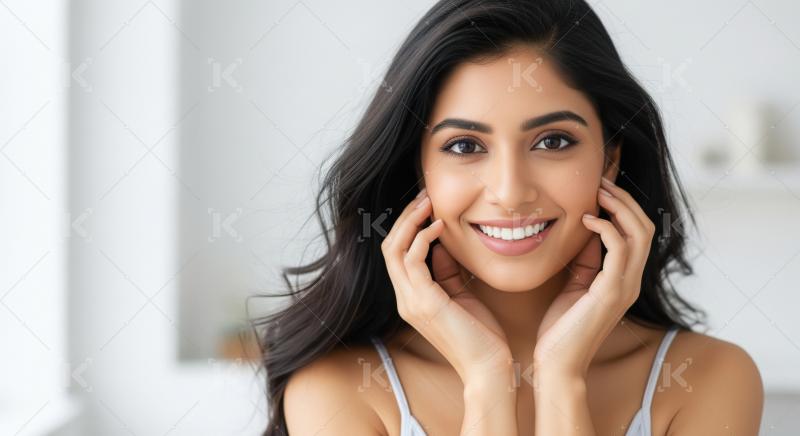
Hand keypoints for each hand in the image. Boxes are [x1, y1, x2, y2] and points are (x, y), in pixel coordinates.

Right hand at [381, 188, 512, 383]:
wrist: (488, 368)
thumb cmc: (482, 336)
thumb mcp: (461, 294)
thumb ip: (446, 270)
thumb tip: (442, 241)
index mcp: (412, 298)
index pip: (397, 254)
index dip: (408, 227)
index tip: (427, 206)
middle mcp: (405, 299)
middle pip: (389, 247)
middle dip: (405, 217)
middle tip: (424, 196)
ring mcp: (410, 301)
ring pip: (394, 249)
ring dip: (411, 221)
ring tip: (429, 203)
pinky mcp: (424, 302)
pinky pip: (412, 259)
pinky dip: (423, 238)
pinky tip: (440, 227)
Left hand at [532, 177, 655, 377]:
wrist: (557, 364)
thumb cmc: (561, 328)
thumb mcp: (575, 285)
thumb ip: (586, 260)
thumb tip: (587, 229)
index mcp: (623, 279)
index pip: (637, 233)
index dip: (624, 206)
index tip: (603, 185)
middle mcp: (631, 281)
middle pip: (645, 227)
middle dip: (625, 199)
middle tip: (602, 182)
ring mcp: (624, 287)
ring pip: (639, 234)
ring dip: (620, 207)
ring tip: (598, 191)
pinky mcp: (611, 293)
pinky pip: (620, 250)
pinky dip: (607, 228)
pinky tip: (587, 219)